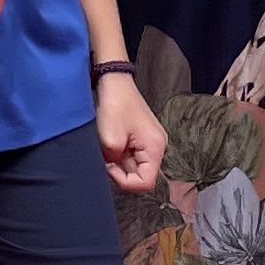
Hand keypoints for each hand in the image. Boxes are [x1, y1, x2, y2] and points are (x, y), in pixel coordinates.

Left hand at [96, 72, 165, 192]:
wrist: (114, 81)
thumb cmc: (115, 104)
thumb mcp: (110, 140)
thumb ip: (114, 164)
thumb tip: (113, 173)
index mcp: (155, 147)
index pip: (145, 183)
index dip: (125, 181)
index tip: (109, 167)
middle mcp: (158, 146)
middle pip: (141, 175)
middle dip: (121, 171)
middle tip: (106, 158)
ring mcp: (150, 141)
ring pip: (135, 166)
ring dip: (119, 162)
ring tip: (108, 148)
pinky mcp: (142, 137)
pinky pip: (132, 155)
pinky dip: (119, 154)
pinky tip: (111, 143)